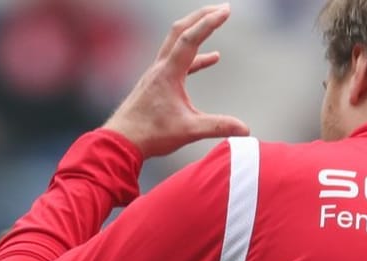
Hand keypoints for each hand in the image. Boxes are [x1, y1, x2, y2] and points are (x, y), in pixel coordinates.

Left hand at [103, 4, 249, 158]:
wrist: (121, 141)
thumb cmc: (150, 134)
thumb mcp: (188, 130)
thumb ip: (217, 126)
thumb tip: (245, 129)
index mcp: (168, 73)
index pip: (190, 39)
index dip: (209, 23)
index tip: (226, 11)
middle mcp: (161, 67)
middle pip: (181, 30)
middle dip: (202, 16)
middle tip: (222, 8)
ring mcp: (157, 74)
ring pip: (177, 43)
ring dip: (196, 31)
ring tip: (215, 23)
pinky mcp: (156, 83)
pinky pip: (179, 61)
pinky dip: (196, 57)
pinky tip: (211, 59)